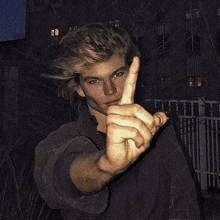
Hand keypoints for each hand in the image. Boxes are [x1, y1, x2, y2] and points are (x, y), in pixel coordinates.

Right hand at [100, 57, 167, 173]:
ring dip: (145, 135)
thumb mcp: (147, 132)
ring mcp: (112, 118)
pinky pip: (134, 130)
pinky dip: (140, 139)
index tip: (136, 59)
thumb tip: (164, 116)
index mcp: (125, 107)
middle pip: (139, 108)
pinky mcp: (111, 127)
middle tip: (148, 135)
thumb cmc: (132, 144)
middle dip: (149, 124)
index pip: (129, 88)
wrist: (120, 159)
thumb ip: (154, 122)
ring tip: (140, 141)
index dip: (133, 74)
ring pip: (138, 121)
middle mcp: (117, 109)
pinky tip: (134, 144)